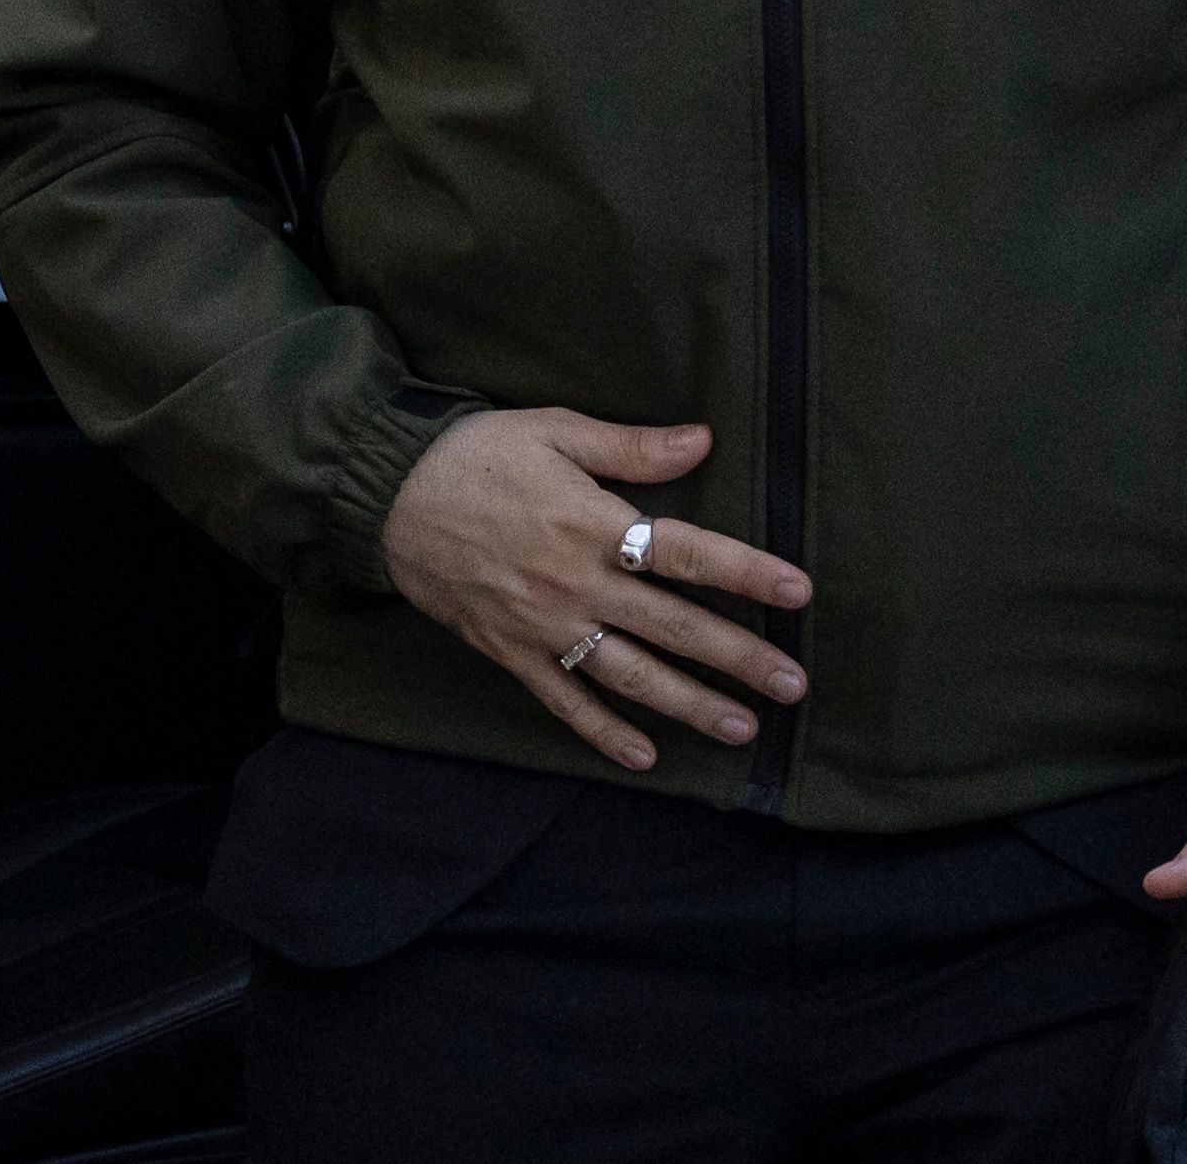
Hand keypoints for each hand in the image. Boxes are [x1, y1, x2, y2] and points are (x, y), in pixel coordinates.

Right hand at [377, 408, 808, 773]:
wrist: (388, 497)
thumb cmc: (477, 455)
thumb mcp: (554, 431)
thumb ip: (630, 447)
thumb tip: (703, 440)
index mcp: (594, 524)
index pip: (687, 554)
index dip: (746, 573)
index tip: (798, 593)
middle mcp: (577, 585)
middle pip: (673, 627)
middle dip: (738, 658)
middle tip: (793, 685)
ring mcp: (545, 627)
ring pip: (630, 675)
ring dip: (689, 704)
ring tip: (741, 727)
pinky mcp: (513, 653)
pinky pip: (564, 702)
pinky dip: (603, 732)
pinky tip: (644, 756)